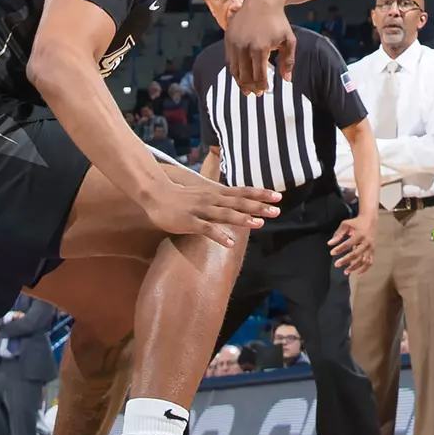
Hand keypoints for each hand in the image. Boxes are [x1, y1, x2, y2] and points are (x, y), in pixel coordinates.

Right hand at [144, 177, 281, 250]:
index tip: (278, 196)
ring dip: (242, 219)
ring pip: (225, 214)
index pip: (243, 191)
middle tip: (277, 211)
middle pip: (238, 202)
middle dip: (258, 206)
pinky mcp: (189, 222)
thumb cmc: (181, 196)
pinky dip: (219, 236)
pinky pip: (206, 229)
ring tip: (259, 224)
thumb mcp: (205, 192)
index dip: (260, 193)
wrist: (155, 194)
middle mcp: (212, 199)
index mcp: (216, 192)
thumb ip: (221, 198)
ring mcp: (200, 210)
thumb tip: (238, 201)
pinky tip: (230, 243)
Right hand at [225, 0, 297, 94]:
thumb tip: (287, 80)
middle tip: (255, 93)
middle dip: (250, 87)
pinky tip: (239, 75)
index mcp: (260, 49)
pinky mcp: (228, 39)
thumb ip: (288, 61)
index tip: (265, 91)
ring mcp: (234, 43)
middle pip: (245, 75)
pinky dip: (234, 70)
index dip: (262, 86)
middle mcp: (244, 47)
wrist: (261, 1)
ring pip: (234, 70)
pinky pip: (229, 60)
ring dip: (240, 82)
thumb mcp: (288, 40)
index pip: (259, 75)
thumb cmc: (278, 22)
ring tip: (246, 89)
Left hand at [328, 213, 375, 275]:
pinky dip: (364, 269)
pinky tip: (358, 274)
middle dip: (346, 260)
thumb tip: (329, 244)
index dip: (340, 249)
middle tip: (336, 264)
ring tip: (345, 272)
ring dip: (354, 267)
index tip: (332, 253)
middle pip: (356, 254)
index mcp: (360, 235)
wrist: (370, 220)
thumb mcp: (346, 225)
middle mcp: (366, 242)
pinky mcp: (373, 251)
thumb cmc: (356, 223)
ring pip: (363, 260)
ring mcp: (371, 248)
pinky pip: (369, 262)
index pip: (348, 244)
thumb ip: (338, 234)